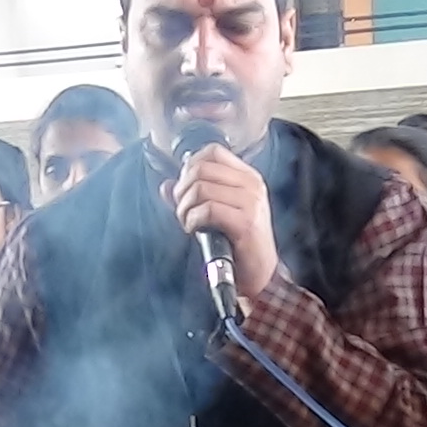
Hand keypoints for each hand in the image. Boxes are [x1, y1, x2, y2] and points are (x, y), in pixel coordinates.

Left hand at [168, 145, 278, 301]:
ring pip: (201, 188)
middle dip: (182, 190)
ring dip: (184, 208)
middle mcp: (252, 185)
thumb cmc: (239, 244)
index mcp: (248, 177)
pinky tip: (193, 230)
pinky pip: (207, 210)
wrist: (261, 274)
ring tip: (187, 223)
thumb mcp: (218, 214)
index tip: (185, 188)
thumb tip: (165, 186)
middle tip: (182, 210)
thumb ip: (194, 197)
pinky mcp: (246, 222)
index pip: (213, 151)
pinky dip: (192, 220)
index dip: (190, 166)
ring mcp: (251, 202)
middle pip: (201, 169)